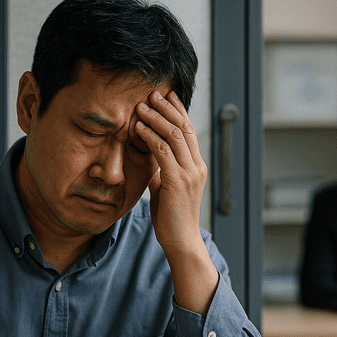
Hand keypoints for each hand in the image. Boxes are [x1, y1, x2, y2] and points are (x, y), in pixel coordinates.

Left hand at [134, 91, 217, 313]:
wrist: (181, 241)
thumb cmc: (172, 218)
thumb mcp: (168, 189)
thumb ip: (163, 172)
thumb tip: (152, 160)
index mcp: (197, 167)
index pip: (190, 131)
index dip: (179, 111)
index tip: (167, 96)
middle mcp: (197, 166)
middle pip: (184, 127)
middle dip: (168, 108)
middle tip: (152, 94)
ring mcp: (190, 173)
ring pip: (174, 135)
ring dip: (156, 118)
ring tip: (141, 107)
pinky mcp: (177, 181)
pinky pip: (162, 151)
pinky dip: (149, 136)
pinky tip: (138, 128)